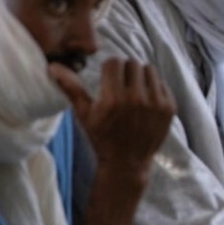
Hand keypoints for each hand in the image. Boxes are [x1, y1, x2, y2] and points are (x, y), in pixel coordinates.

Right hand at [50, 58, 175, 184]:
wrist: (128, 162)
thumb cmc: (102, 137)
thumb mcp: (84, 114)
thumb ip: (71, 88)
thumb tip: (53, 66)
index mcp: (113, 99)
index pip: (114, 62)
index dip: (109, 68)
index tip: (108, 78)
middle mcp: (136, 99)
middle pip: (132, 64)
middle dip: (125, 71)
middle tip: (120, 83)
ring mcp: (156, 103)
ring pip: (149, 70)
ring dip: (140, 76)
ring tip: (134, 89)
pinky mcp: (170, 107)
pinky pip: (162, 83)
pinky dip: (154, 87)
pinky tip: (146, 99)